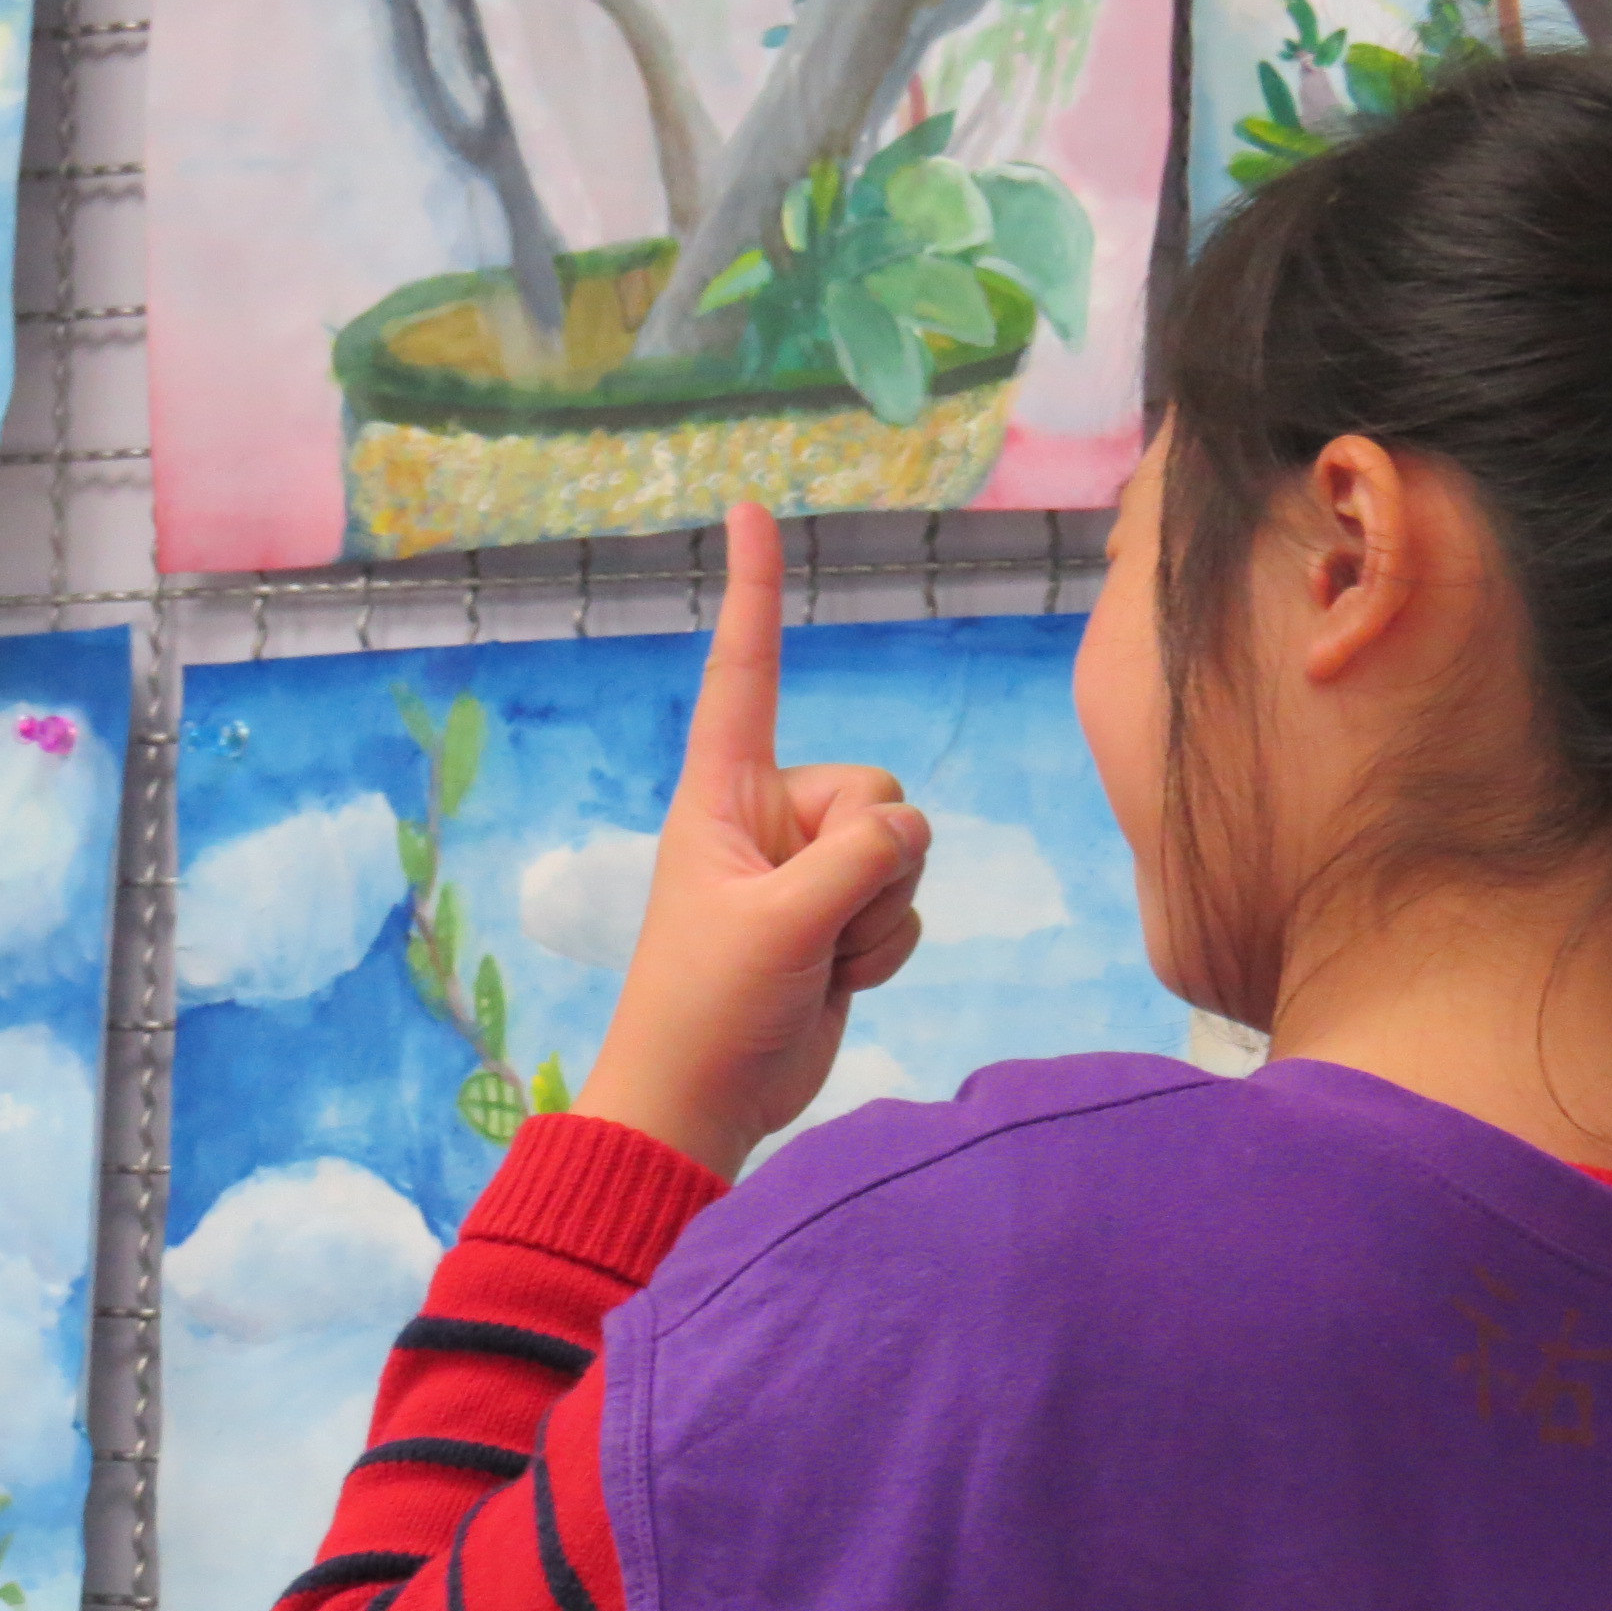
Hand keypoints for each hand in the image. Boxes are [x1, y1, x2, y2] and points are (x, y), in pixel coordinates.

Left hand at [573, 505, 929, 1179]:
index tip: (749, 509)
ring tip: (814, 960)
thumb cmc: (704, 1006)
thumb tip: (907, 827)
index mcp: (722, 792)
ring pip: (901, 850)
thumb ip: (857, 857)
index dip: (755, 593)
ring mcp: (808, 870)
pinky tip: (834, 979)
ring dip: (875, 915)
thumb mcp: (777, 922)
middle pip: (874, 788)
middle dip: (864, 862)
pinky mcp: (840, 919)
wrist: (704, 1102)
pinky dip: (883, 947)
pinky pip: (904, 903)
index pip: (744, 673)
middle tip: (807, 924)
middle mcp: (768, 816)